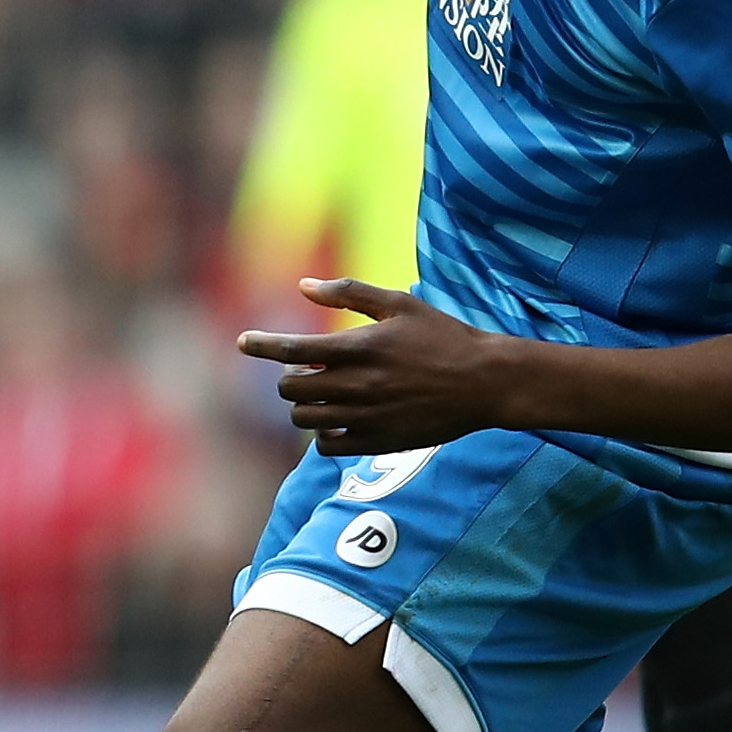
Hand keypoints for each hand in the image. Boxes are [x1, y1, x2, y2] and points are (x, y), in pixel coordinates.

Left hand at [236, 278, 529, 452]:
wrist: (486, 382)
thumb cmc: (443, 336)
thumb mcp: (399, 304)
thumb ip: (348, 293)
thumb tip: (303, 285)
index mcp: (359, 348)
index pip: (290, 350)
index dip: (260, 345)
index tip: (244, 342)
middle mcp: (357, 385)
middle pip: (291, 389)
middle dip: (290, 378)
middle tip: (307, 371)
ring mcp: (367, 417)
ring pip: (304, 420)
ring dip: (304, 406)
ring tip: (323, 395)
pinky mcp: (379, 442)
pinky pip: (328, 446)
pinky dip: (323, 433)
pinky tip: (337, 419)